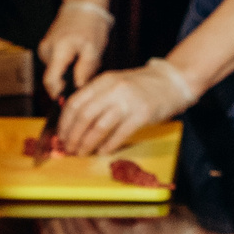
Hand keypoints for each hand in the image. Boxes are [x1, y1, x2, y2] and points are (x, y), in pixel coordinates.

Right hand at [37, 0, 113, 97]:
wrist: (84, 5)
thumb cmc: (91, 25)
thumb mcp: (93, 50)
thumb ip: (84, 72)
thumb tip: (78, 91)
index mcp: (57, 51)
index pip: (50, 82)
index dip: (58, 95)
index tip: (70, 102)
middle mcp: (46, 50)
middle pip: (53, 78)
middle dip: (68, 83)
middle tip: (87, 77)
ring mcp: (46, 48)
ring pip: (57, 71)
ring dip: (70, 72)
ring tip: (86, 61)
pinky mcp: (49, 47)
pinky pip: (58, 63)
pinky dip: (69, 64)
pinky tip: (80, 56)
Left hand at [54, 57, 192, 156]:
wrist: (172, 82)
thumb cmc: (142, 86)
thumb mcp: (116, 84)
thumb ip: (98, 97)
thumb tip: (75, 122)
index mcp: (103, 81)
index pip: (75, 102)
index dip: (65, 122)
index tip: (61, 135)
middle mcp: (113, 89)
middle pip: (84, 115)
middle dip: (73, 135)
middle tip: (68, 148)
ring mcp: (128, 102)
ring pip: (99, 126)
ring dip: (87, 143)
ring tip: (81, 152)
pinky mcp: (142, 115)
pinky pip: (119, 134)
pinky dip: (108, 146)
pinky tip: (102, 152)